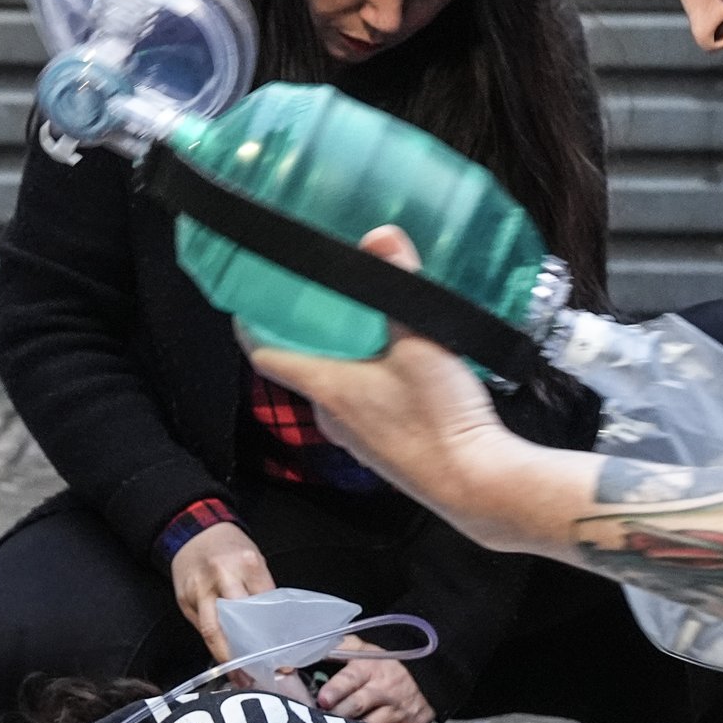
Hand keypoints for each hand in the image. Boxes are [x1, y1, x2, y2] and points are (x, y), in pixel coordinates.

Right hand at [170, 522, 276, 666]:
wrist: (194, 533)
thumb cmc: (228, 548)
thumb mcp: (253, 560)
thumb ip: (261, 590)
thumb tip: (274, 626)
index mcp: (246, 564)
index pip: (264, 604)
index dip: (274, 632)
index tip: (283, 655)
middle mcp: (221, 577)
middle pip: (235, 619)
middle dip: (248, 649)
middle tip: (261, 672)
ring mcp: (199, 590)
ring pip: (212, 630)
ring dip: (227, 656)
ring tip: (241, 677)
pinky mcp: (184, 601)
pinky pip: (200, 628)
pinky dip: (213, 645)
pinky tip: (224, 660)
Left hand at [240, 227, 511, 525]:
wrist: (474, 485)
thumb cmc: (440, 418)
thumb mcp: (422, 341)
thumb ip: (400, 288)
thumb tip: (381, 238)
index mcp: (326, 387)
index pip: (265, 354)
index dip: (251, 326)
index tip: (249, 300)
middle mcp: (331, 416)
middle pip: (302, 367)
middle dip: (308, 335)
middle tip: (322, 298)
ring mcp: (355, 438)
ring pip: (335, 388)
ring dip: (343, 360)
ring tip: (366, 325)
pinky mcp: (381, 451)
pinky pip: (361, 408)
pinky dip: (367, 383)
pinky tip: (399, 367)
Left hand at [317, 636, 434, 722]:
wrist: (428, 677)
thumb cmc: (385, 665)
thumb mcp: (364, 649)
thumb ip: (337, 649)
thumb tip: (304, 654)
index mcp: (371, 668)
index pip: (351, 679)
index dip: (336, 689)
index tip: (323, 699)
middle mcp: (385, 690)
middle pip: (356, 707)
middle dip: (337, 715)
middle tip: (321, 722)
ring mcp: (398, 711)